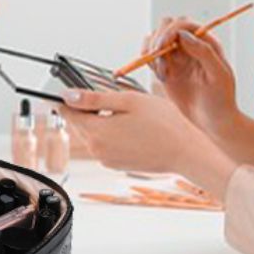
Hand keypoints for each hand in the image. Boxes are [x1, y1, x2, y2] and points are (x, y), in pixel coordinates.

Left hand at [59, 88, 238, 197]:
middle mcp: (97, 150)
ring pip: (93, 134)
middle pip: (79, 123)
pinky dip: (112, 133)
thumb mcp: (129, 101)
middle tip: (112, 96)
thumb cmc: (164, 124)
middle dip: (88, 108)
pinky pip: (106, 144)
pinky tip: (133, 126)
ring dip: (101, 121)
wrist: (186, 153)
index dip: (68, 97)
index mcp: (96, 132)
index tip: (74, 88)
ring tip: (127, 111)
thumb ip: (95, 99)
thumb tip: (68, 95)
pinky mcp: (117, 165)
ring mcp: (107, 160)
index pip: (67, 112)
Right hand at [145, 17, 238, 135]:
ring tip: (163, 74)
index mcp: (205, 41)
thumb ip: (204, 52)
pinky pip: (150, 55)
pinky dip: (148, 61)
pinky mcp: (166, 68)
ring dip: (151, 52)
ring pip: (154, 38)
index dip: (170, 31)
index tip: (162, 47)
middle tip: (159, 62)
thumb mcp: (219, 75)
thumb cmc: (221, 98)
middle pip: (166, 25)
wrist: (213, 120)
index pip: (183, 24)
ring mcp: (176, 55)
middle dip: (158, 39)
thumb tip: (184, 35)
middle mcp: (190, 44)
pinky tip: (161, 76)